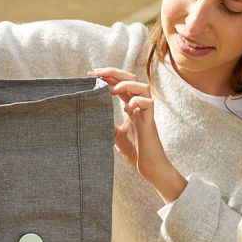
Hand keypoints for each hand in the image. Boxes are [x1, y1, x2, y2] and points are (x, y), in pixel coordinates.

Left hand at [87, 68, 185, 202]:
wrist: (149, 168)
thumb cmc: (135, 152)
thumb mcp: (114, 135)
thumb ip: (107, 122)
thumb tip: (90, 114)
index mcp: (131, 107)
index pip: (120, 84)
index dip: (107, 77)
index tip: (90, 74)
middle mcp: (140, 107)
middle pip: (132, 79)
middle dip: (114, 73)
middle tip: (97, 73)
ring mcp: (146, 113)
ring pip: (143, 87)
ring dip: (127, 84)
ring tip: (112, 89)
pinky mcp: (150, 123)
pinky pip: (149, 104)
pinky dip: (137, 101)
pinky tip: (127, 108)